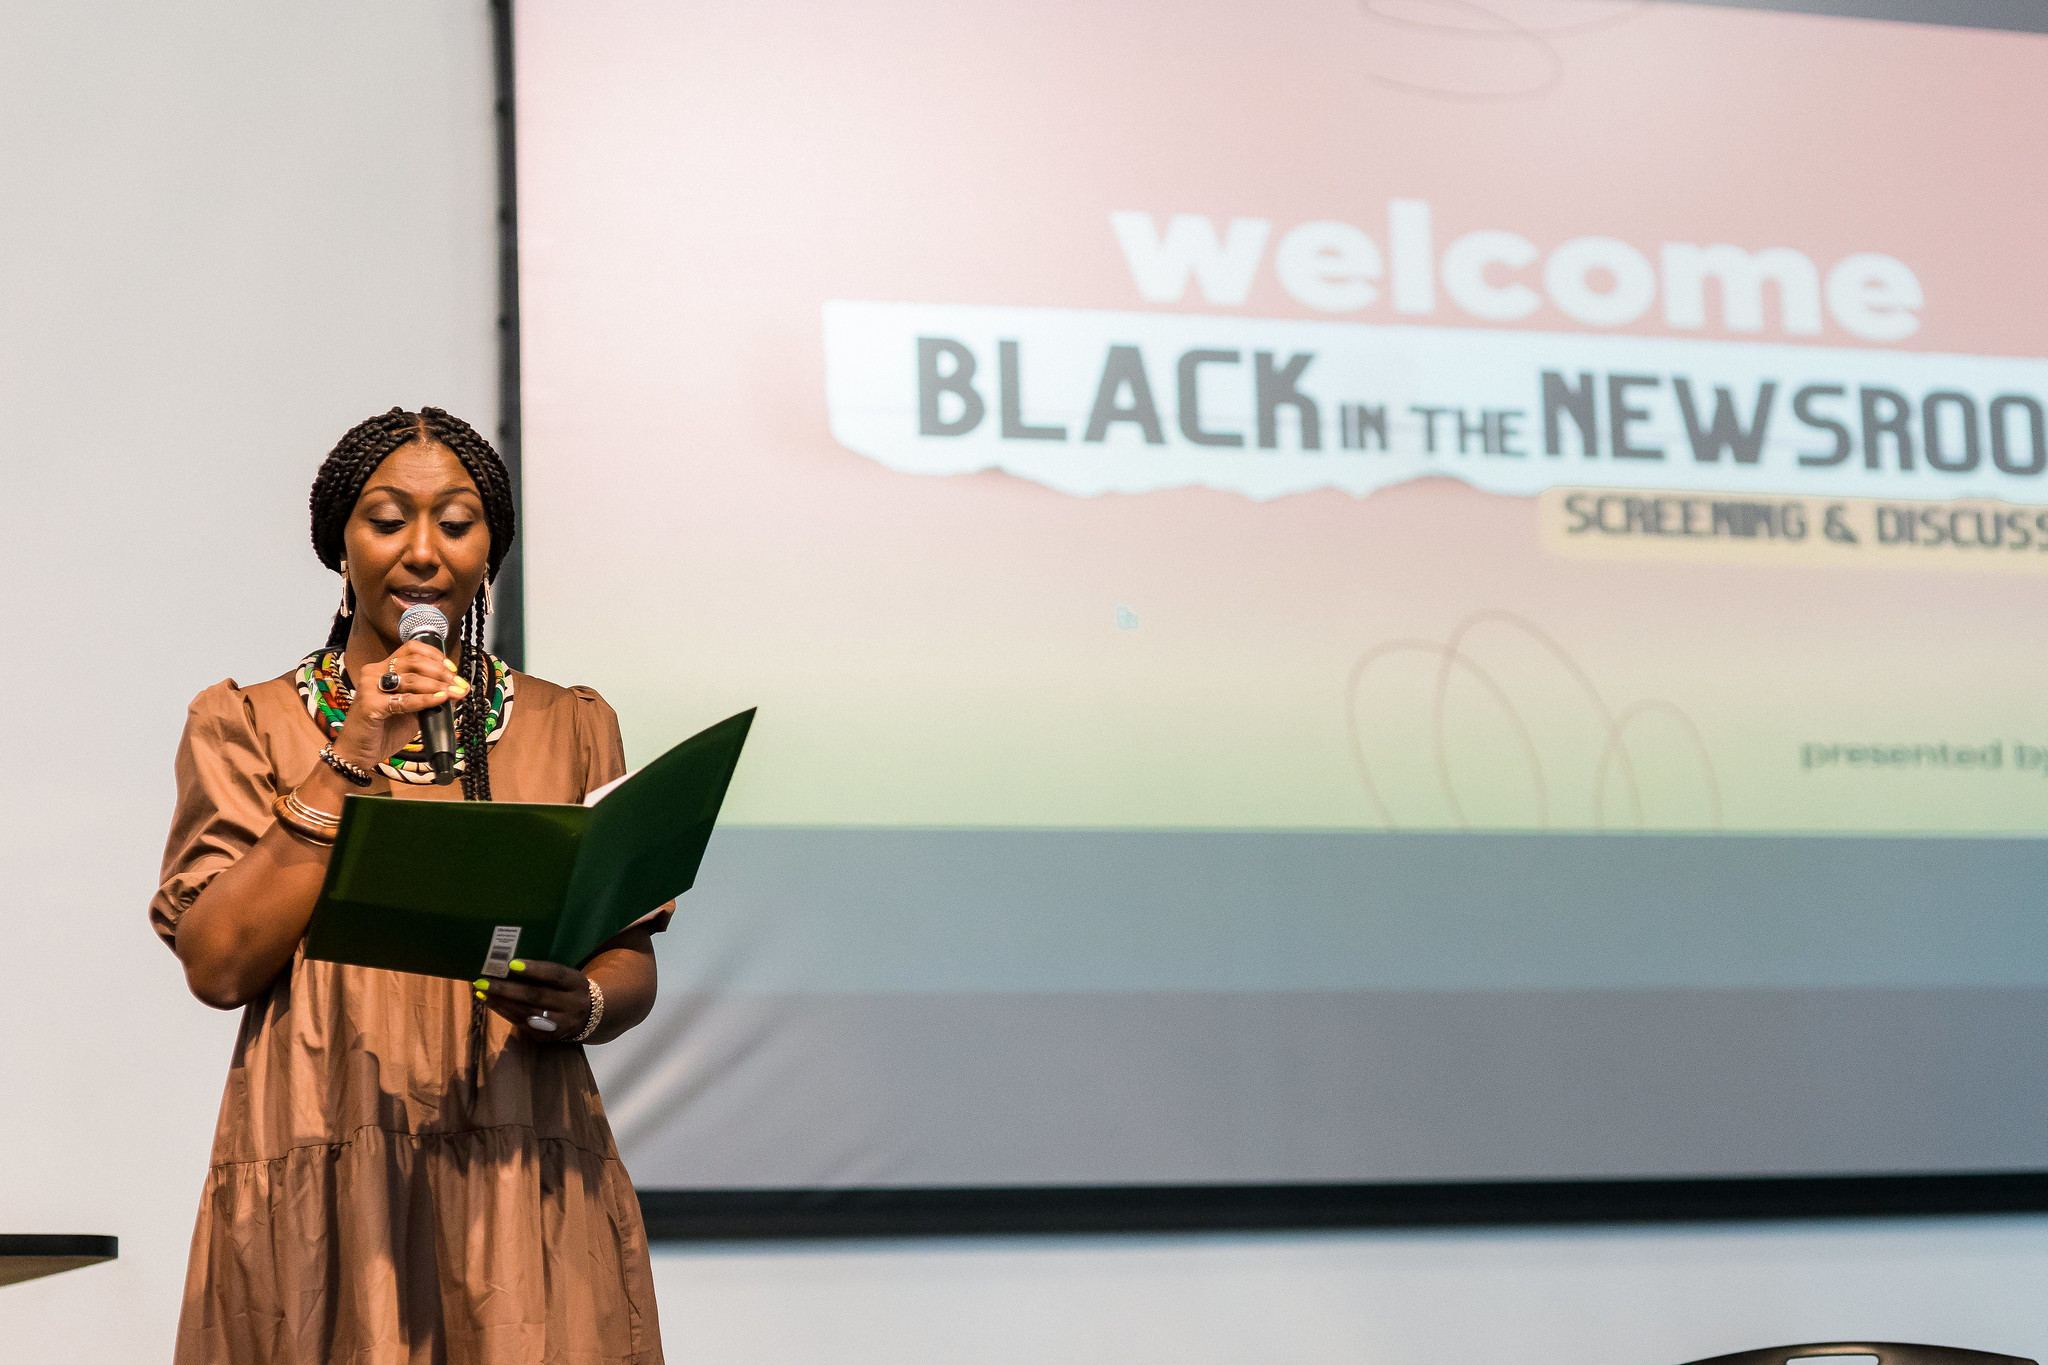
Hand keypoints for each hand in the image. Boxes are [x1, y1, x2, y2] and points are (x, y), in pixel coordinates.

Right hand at [333, 640, 469, 767]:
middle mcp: (373, 673)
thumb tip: (454, 688)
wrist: (359, 753)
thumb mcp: (411, 710)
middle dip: (442, 672)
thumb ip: (427, 696)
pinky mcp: (369, 705)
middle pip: (414, 661)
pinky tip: (440, 700)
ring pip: (411, 678)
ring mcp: (369, 687)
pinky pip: (404, 700)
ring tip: (454, 693)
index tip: (453, 669)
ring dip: (438, 685)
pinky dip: (425, 700)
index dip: (435, 656)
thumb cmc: (383, 731)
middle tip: (459, 684)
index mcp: (382, 669)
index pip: (411, 649)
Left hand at [473, 959, 591, 1041]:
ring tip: (482, 991)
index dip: (534, 969)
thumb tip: (508, 963)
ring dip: (501, 1002)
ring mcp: (562, 1024)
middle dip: (507, 989)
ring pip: (527, 1012)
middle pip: (537, 996)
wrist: (588, 1016)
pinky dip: (504, 1012)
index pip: (555, 975)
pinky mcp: (550, 1037)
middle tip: (483, 981)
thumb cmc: (568, 988)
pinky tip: (491, 1003)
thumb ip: (545, 972)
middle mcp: (572, 1004)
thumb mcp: (566, 977)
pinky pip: (523, 1024)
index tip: (512, 963)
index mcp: (577, 983)